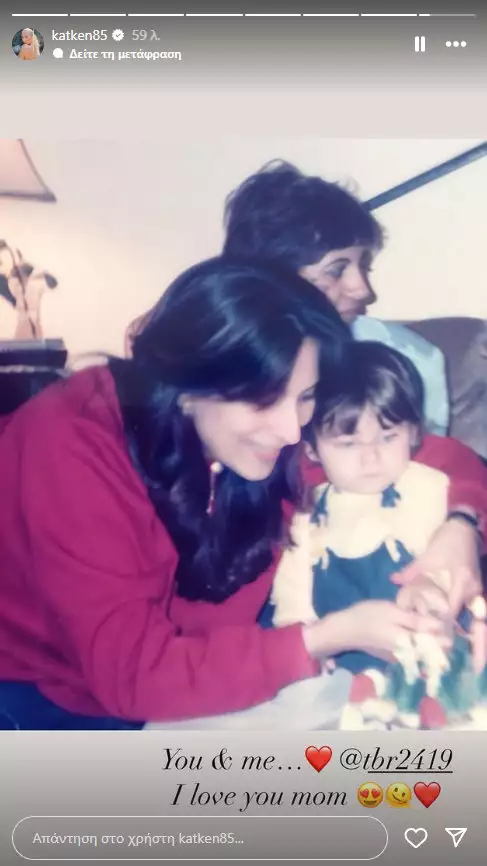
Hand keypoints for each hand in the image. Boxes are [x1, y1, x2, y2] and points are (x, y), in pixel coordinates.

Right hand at [303, 600, 449, 663]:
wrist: (343, 630)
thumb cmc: (367, 617)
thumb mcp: (393, 612)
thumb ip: (416, 621)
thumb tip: (440, 626)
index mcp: (408, 643)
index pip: (436, 645)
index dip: (443, 634)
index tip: (441, 621)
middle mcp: (406, 655)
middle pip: (429, 649)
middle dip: (434, 636)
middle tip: (428, 618)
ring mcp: (398, 657)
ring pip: (420, 649)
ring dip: (423, 638)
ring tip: (418, 621)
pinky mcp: (391, 655)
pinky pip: (410, 650)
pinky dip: (412, 640)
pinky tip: (406, 628)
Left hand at [391, 518, 481, 616]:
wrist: (463, 528)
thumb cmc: (447, 541)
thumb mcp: (427, 557)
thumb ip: (410, 572)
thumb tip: (393, 580)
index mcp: (463, 583)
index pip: (451, 612)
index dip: (437, 620)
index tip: (421, 623)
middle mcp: (473, 590)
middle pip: (457, 612)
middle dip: (441, 618)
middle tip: (422, 620)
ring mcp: (475, 588)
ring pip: (460, 607)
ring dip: (446, 610)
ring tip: (427, 614)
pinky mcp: (473, 585)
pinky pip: (462, 600)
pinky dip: (451, 603)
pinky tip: (437, 603)